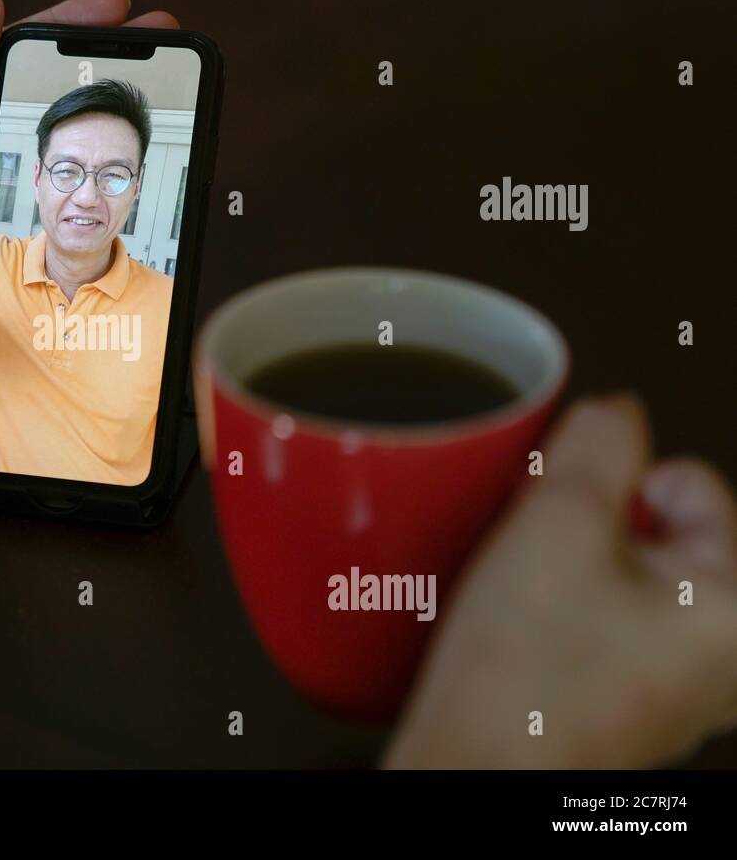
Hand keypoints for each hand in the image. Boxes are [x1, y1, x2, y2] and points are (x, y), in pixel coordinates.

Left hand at [0, 0, 179, 381]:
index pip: (22, 50)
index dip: (71, 25)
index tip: (117, 8)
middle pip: (54, 92)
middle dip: (108, 66)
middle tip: (160, 46)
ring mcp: (1, 184)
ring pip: (65, 145)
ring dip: (108, 123)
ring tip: (158, 101)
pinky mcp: (11, 227)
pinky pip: (63, 201)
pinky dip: (94, 187)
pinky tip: (127, 173)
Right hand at [383, 394, 736, 767]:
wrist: (473, 771)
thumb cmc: (524, 681)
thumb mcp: (560, 521)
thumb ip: (598, 445)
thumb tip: (615, 412)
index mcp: (735, 604)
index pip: (686, 481)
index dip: (612, 485)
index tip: (566, 520)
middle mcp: (721, 653)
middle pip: (654, 527)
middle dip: (587, 526)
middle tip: (542, 564)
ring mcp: (675, 684)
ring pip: (618, 574)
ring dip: (566, 568)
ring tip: (526, 602)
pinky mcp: (625, 701)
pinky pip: (597, 621)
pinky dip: (558, 612)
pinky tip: (522, 634)